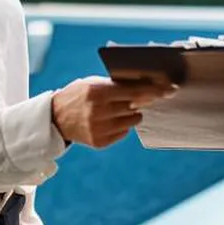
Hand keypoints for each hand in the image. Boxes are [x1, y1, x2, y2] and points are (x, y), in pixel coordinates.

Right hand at [51, 76, 176, 147]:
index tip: (168, 90)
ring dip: (132, 114)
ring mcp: (99, 128)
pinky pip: (124, 132)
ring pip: (133, 120)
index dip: (153, 90)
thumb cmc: (79, 95)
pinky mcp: (99, 142)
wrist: (55, 118)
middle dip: (141, 101)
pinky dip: (122, 125)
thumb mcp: (92, 83)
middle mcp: (98, 111)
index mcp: (97, 92)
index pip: (133, 90)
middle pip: (136, 106)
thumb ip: (116, 85)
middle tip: (144, 98)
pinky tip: (109, 120)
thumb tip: (147, 87)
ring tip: (118, 109)